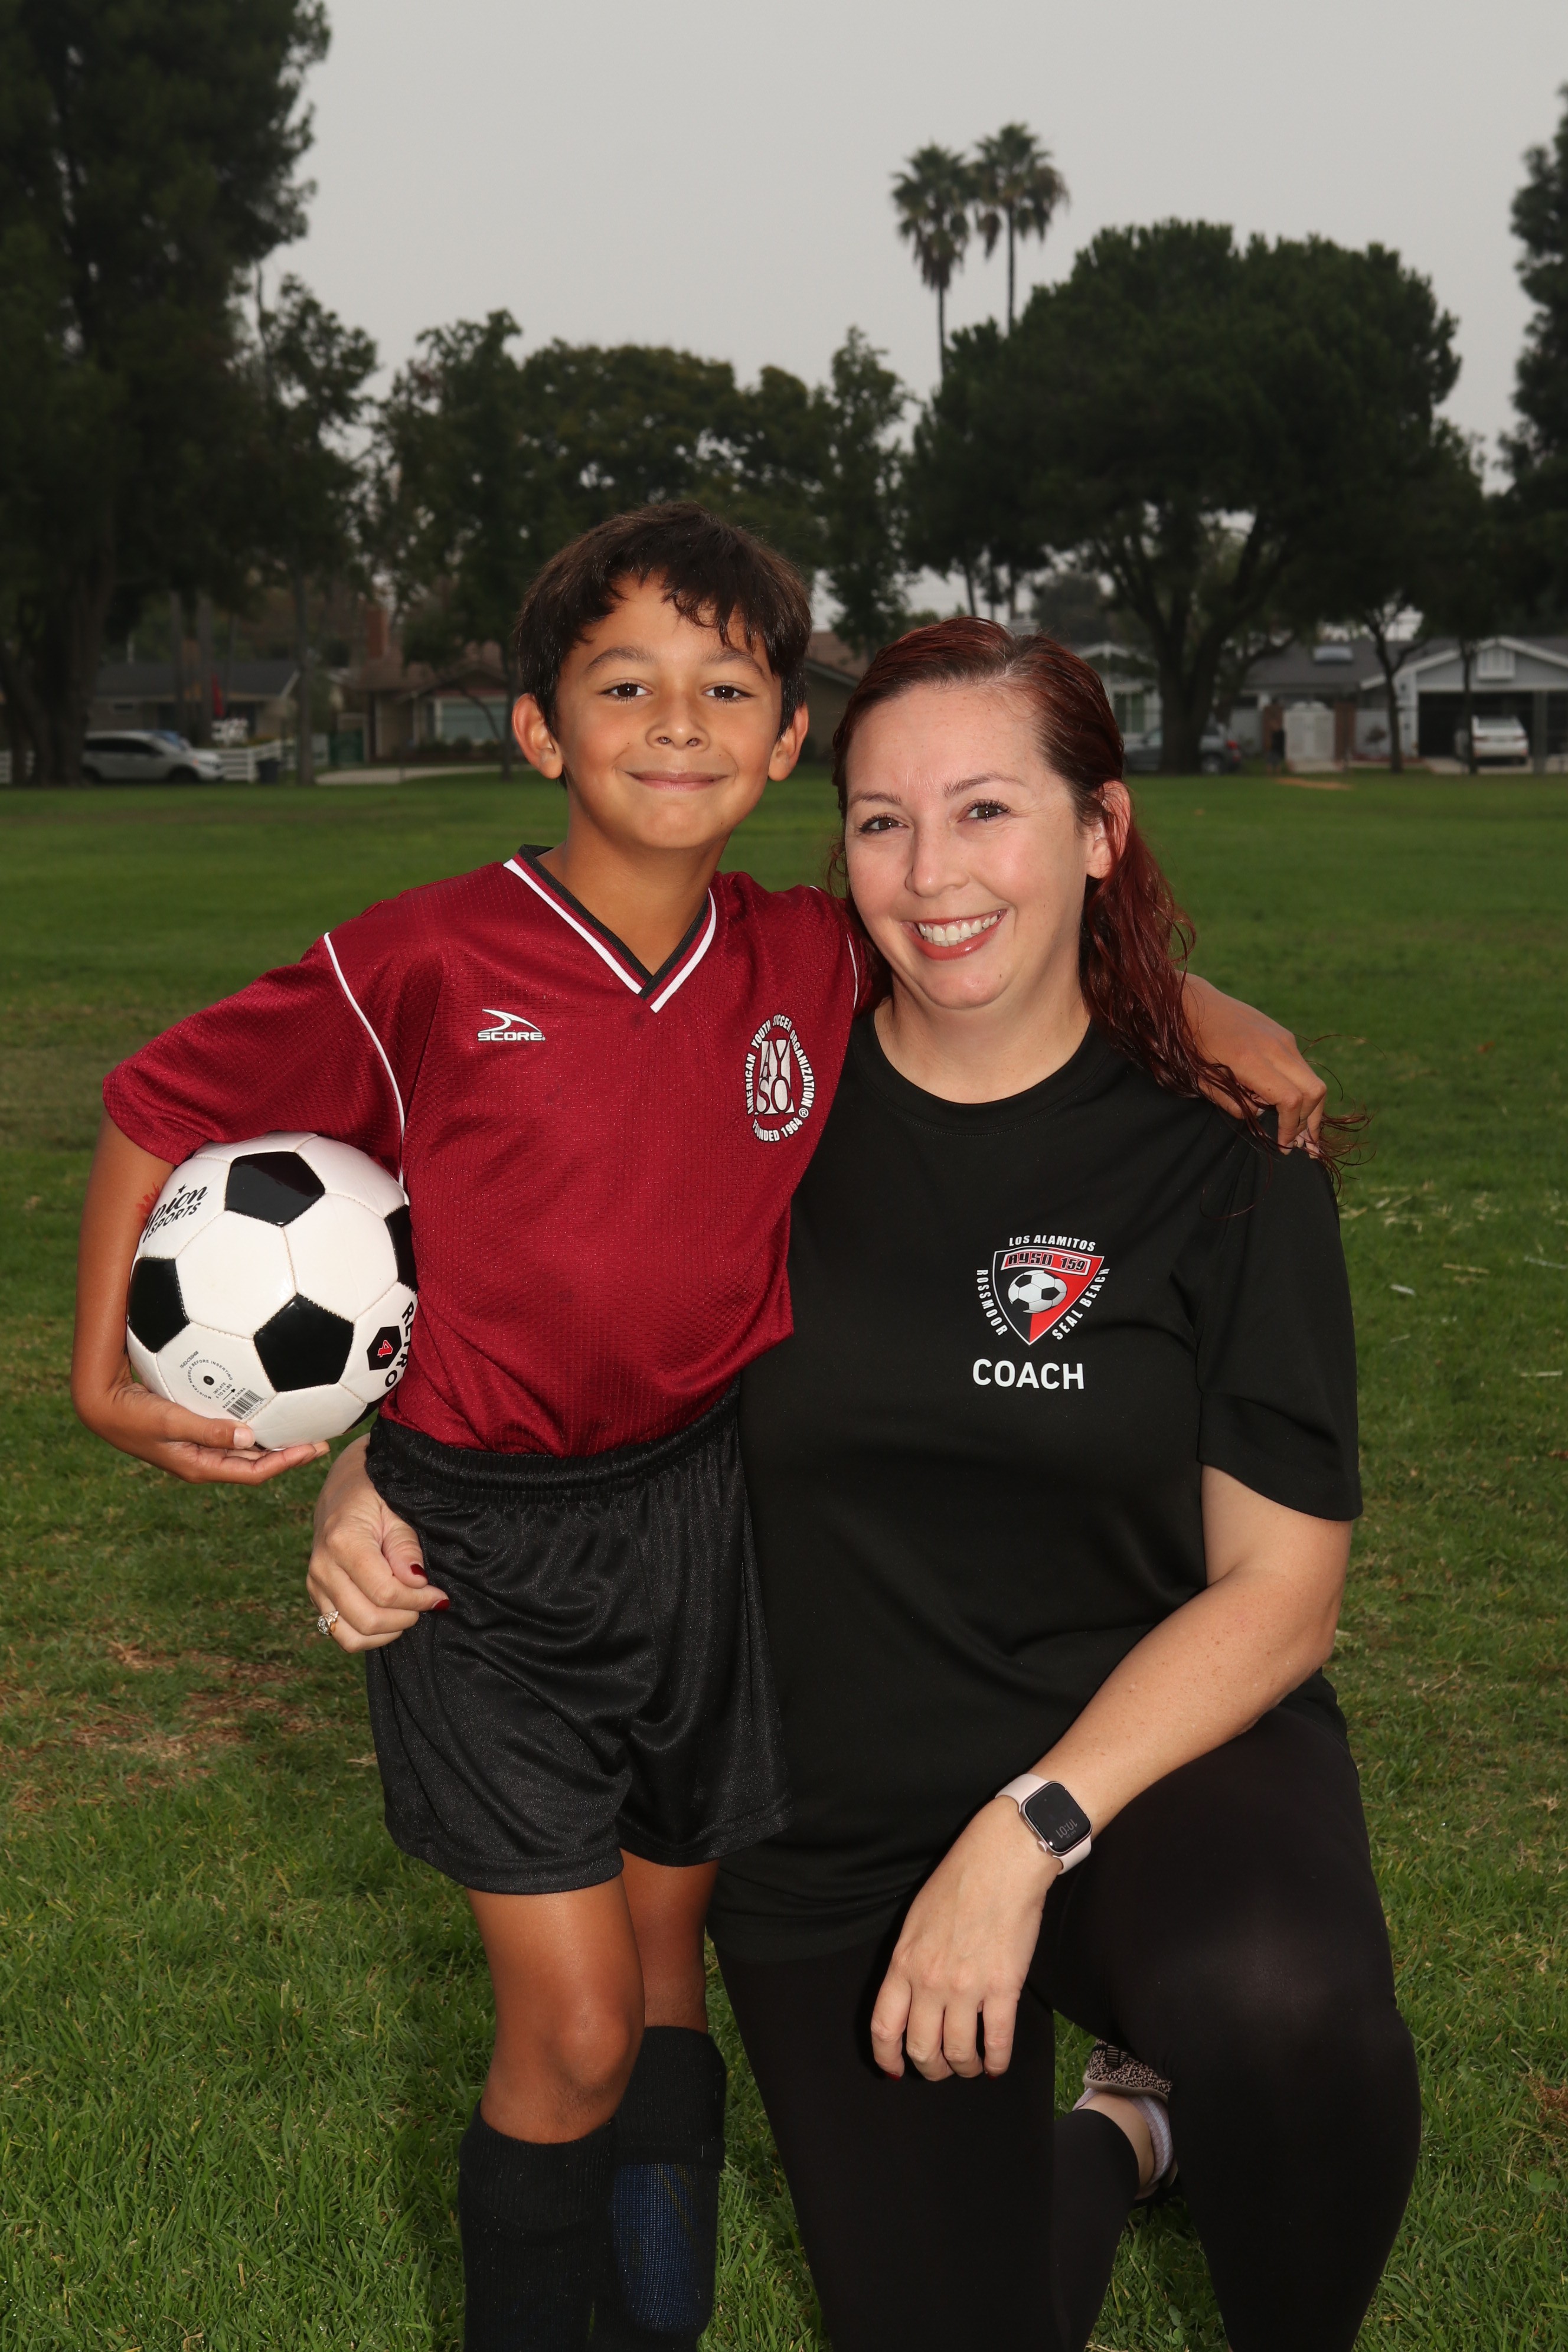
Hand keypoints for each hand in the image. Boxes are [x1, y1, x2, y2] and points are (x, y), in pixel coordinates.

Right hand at [73, 1357, 326, 1483]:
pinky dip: (251, 1422)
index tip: (314, 1448)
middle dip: (289, 1452)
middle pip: (256, 1463)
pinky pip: (230, 1429)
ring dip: (272, 1438)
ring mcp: (199, 1446)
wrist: (103, 1406)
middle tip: (320, 1438)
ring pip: (245, 1448)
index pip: (255, 1472)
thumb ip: (207, 1430)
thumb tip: (249, 1437)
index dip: (286, 1463)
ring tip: (301, 1422)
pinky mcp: (194, 1428)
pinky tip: (265, 1403)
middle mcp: (204, 1460)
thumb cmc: (133, 1415)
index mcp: (202, 1467)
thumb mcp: (170, 1422)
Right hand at [306, 1432, 447, 1651]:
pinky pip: (341, 1634)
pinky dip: (369, 1635)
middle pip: (367, 1619)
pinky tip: (390, 1615)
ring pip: (351, 1635)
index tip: (438, 1594)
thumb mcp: (397, 1510)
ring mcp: (315, 1585)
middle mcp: (322, 1567)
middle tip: (426, 1601)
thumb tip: (416, 1582)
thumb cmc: (376, 1495)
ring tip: (408, 1609)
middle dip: (406, 1617)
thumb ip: (406, 1547)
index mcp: (343, 1541)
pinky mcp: (316, 1596)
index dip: (418, 1600)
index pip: (384, 1592)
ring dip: (387, 1631)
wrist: (342, 1488)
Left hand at [870, 1798, 1057, 2083]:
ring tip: (973, 2066)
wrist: (1000, 1862)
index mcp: (904, 1962)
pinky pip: (997, 2041)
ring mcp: (966, 1987)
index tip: (895, 2070)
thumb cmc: (958, 1883)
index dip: (887, 2057)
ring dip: (966, 2068)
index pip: (884, 2026)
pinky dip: (997, 2061)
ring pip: (959, 2053)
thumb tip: (910, 1995)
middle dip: (931, 2068)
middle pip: (921, 2048)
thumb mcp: (915, 1920)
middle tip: (942, 2069)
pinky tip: (997, 2063)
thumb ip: (910, 1961)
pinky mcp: (1003, 1987)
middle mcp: (929, 1981)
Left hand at [1182, 974, 1326, 1150]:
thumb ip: (1232, 1103)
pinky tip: (1288, 1106)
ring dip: (1311, 1108)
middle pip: (1314, 1091)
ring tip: (1302, 1132)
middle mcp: (1275, 1047)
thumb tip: (1261, 1116)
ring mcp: (1284, 1039)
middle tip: (1301, 1144)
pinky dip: (1303, 1091)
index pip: (1290, 1099)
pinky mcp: (1285, 1035)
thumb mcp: (1203, 1079)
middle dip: (1310, 1122)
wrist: (1195, 1001)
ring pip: (1313, 1080)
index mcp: (1251, 1059)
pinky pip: (1303, 1069)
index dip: (1291, 1127)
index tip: (1284, 1146)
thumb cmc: (1192, 1043)